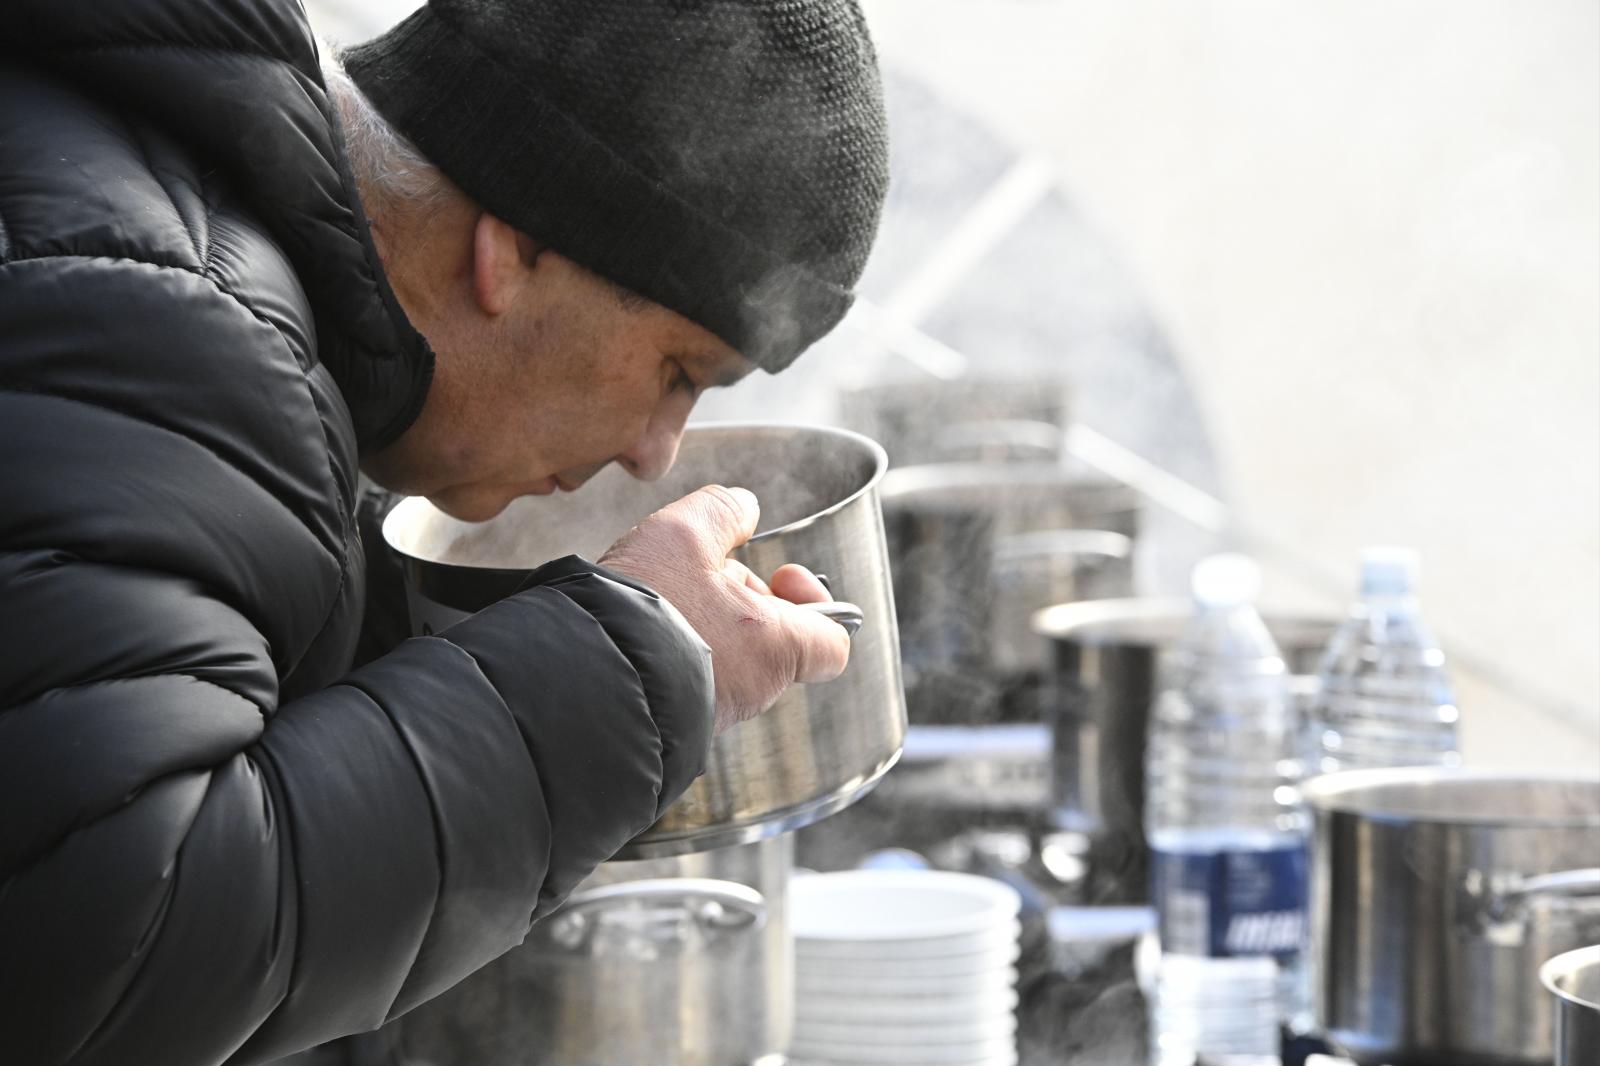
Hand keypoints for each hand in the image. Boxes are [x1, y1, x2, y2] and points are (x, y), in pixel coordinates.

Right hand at [598, 485, 851, 733]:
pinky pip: (694, 678)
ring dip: (708, 620)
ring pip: (732, 656)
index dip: (817, 603)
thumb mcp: (682, 532)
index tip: (782, 573)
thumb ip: (722, 511)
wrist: (578, 681)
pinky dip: (679, 648)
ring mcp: (715, 713)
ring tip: (663, 594)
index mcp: (776, 646)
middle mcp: (754, 689)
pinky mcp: (677, 723)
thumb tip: (744, 508)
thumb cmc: (640, 611)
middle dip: (744, 598)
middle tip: (703, 573)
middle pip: (774, 637)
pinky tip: (642, 625)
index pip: (833, 641)